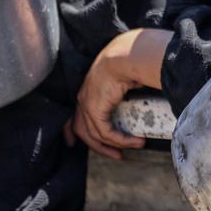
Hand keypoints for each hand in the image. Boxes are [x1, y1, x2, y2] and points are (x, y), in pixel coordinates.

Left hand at [72, 34, 145, 159]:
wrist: (123, 56)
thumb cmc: (127, 61)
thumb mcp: (123, 78)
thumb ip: (125, 89)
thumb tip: (140, 94)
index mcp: (88, 90)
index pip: (74, 115)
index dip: (70, 131)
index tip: (71, 142)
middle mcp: (83, 99)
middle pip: (83, 130)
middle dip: (97, 146)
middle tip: (114, 154)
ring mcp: (87, 105)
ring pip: (95, 135)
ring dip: (115, 145)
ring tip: (132, 148)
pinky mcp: (95, 110)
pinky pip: (106, 132)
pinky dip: (121, 140)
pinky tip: (134, 141)